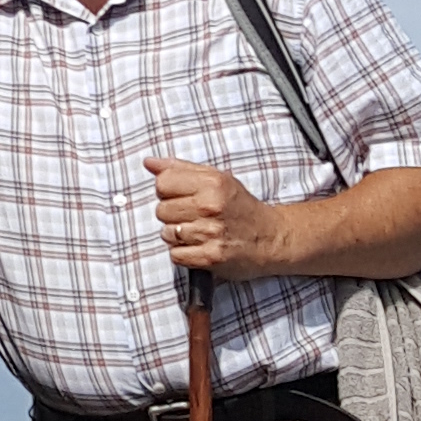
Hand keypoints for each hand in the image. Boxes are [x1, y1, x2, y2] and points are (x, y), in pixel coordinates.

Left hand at [145, 154, 290, 276]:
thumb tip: (149, 162)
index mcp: (212, 183)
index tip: (181, 197)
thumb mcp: (217, 179)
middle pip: (161, 210)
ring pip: (167, 233)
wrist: (272, 238)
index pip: (163, 183)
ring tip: (198, 232)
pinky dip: (184, 254)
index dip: (167, 191)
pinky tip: (199, 247)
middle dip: (173, 215)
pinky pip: (176, 255)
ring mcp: (210, 233)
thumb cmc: (241, 207)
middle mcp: (211, 206)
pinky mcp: (210, 257)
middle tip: (194, 217)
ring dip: (178, 236)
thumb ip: (181, 169)